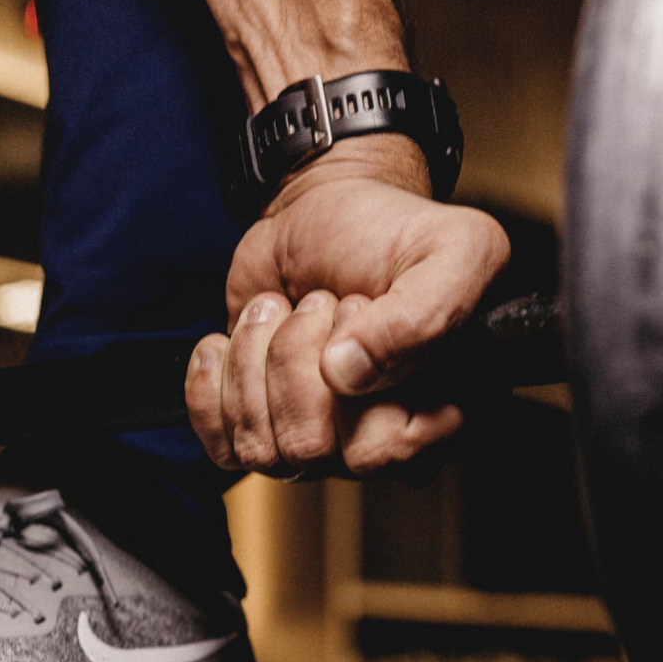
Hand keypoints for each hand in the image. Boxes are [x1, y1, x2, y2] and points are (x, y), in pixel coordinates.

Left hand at [185, 136, 509, 475]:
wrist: (328, 211)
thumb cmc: (397, 233)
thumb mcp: (452, 251)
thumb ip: (421, 316)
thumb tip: (343, 375)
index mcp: (439, 414)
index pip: (385, 450)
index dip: (360, 379)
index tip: (362, 308)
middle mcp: (377, 439)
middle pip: (310, 447)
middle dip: (296, 356)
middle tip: (321, 301)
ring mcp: (316, 438)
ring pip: (262, 448)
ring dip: (255, 358)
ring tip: (281, 309)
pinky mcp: (259, 423)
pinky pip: (220, 447)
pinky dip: (210, 385)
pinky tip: (231, 341)